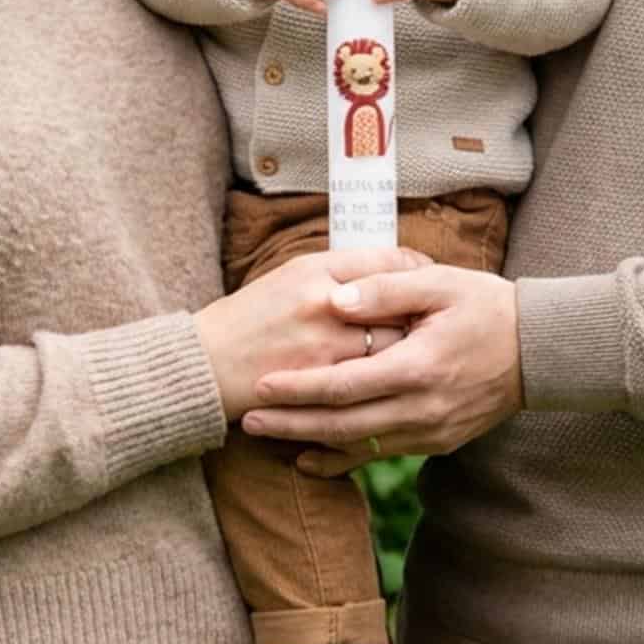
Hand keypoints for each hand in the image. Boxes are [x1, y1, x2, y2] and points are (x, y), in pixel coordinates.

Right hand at [194, 247, 421, 419]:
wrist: (206, 364)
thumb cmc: (248, 317)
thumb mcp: (288, 277)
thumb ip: (336, 273)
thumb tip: (385, 269)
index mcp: (316, 269)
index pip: (386, 260)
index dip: (415, 268)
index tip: (428, 275)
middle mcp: (325, 302)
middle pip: (398, 303)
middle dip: (421, 313)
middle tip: (437, 318)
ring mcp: (325, 345)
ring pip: (392, 345)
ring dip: (412, 350)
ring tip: (423, 351)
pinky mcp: (322, 383)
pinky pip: (372, 380)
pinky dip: (390, 380)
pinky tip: (397, 381)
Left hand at [241, 265, 520, 471]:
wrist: (538, 350)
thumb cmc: (486, 306)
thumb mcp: (439, 283)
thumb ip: (385, 289)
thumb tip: (335, 300)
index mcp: (419, 366)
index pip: (345, 384)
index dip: (299, 388)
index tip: (262, 385)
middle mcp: (423, 408)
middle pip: (343, 424)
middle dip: (291, 424)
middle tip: (247, 421)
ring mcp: (431, 431)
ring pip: (359, 445)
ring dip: (311, 442)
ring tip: (270, 438)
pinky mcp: (437, 442)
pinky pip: (382, 453)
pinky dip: (345, 457)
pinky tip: (313, 458)